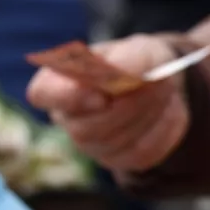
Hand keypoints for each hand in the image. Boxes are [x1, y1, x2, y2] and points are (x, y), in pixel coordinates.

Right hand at [26, 34, 188, 171]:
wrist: (165, 83)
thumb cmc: (140, 62)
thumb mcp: (140, 50)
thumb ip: (128, 61)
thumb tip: (121, 77)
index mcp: (61, 81)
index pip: (42, 94)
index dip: (69, 98)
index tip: (100, 96)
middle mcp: (70, 117)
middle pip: (85, 128)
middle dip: (126, 106)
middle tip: (154, 83)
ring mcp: (94, 144)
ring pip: (115, 142)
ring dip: (147, 114)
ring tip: (164, 89)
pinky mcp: (122, 159)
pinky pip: (140, 153)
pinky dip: (161, 129)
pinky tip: (167, 110)